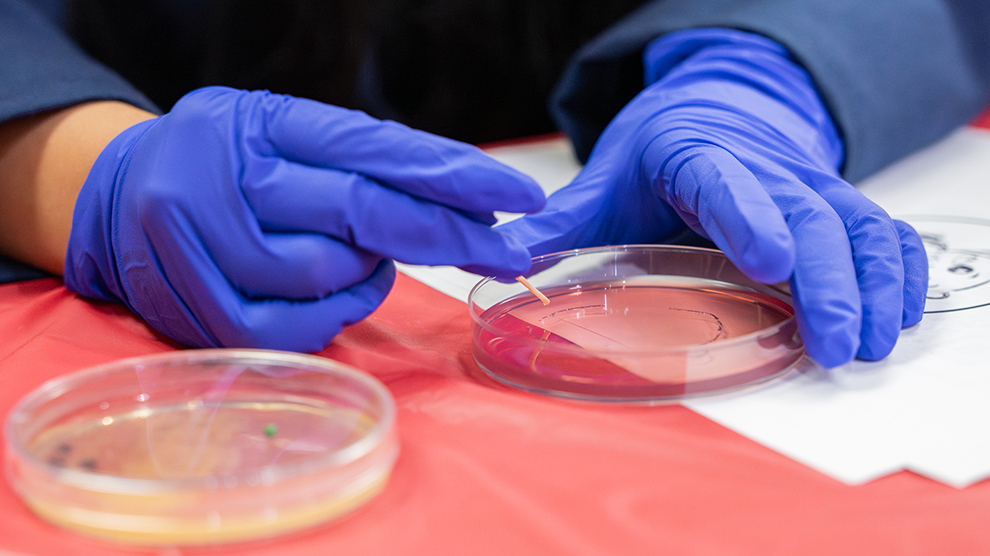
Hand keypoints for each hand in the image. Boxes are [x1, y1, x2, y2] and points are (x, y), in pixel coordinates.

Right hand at [65, 86, 544, 350]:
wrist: (116, 192)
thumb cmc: (228, 165)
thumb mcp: (284, 136)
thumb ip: (358, 167)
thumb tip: (455, 211)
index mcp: (263, 119)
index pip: (375, 146)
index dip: (454, 174)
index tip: (521, 197)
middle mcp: (227, 169)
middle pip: (360, 208)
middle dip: (446, 235)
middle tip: (504, 251)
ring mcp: (201, 237)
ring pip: (326, 272)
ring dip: (369, 276)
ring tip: (365, 262)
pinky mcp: (192, 302)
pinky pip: (291, 327)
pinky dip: (330, 318)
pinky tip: (333, 297)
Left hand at [500, 29, 926, 367]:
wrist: (712, 114)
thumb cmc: (655, 157)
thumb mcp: (604, 185)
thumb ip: (559, 226)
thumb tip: (494, 261)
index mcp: (696, 156)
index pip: (725, 183)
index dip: (750, 219)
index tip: (770, 263)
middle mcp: (764, 169)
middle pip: (806, 216)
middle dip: (827, 280)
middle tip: (832, 342)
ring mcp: (808, 185)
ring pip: (855, 225)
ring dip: (870, 285)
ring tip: (867, 343)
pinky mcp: (836, 203)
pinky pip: (882, 230)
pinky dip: (898, 270)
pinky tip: (898, 313)